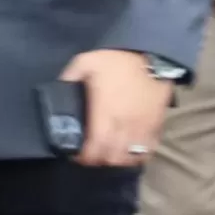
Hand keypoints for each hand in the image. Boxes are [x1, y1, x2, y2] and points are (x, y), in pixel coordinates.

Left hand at [65, 49, 171, 169]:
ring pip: (131, 157)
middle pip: (112, 157)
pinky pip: (148, 149)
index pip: (95, 147)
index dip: (84, 157)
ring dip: (118, 159)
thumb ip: (69, 77)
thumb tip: (58, 90)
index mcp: (105, 113)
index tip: (75, 155)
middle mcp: (125, 124)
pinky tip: (130, 150)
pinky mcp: (156, 125)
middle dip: (99, 160)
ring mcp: (143, 127)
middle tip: (91, 154)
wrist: (152, 54)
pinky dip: (137, 155)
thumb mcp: (85, 62)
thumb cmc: (117, 60)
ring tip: (110, 154)